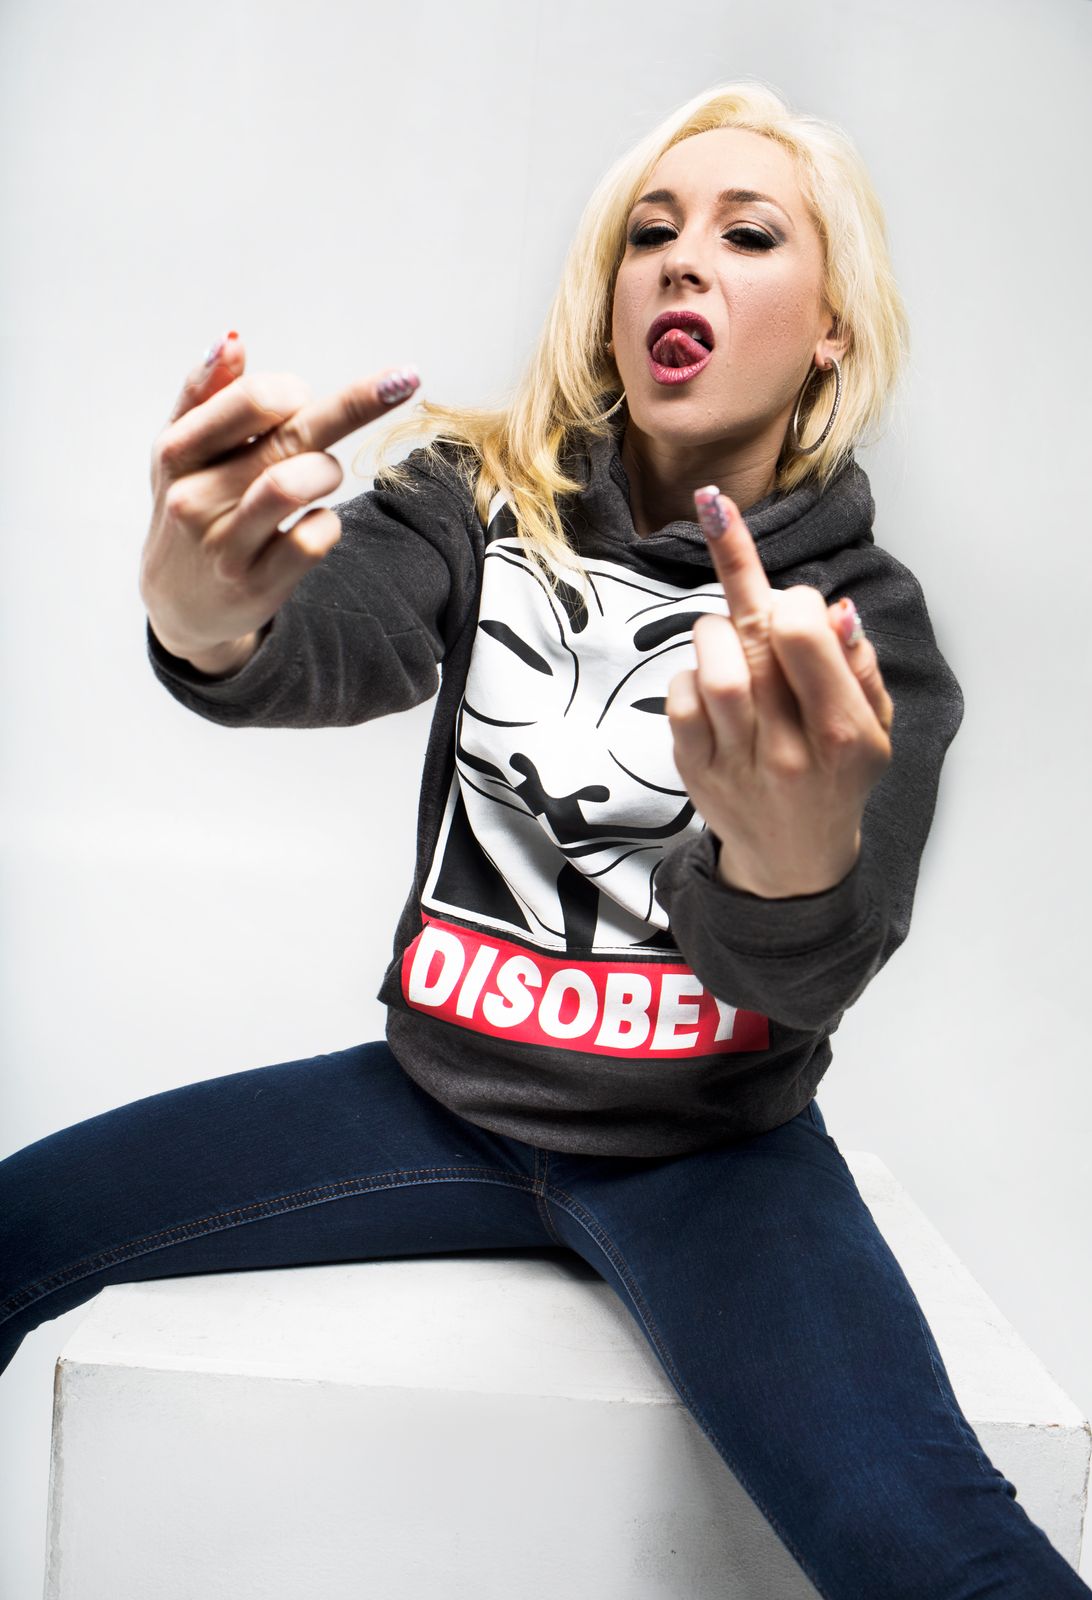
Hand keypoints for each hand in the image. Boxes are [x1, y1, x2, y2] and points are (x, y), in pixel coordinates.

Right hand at [140, 332, 420, 668]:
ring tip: (322, 476)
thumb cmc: (193, 509)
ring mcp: (224, 546)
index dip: (293, 390)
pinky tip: (315, 523)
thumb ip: (205, 394)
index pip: (249, 400)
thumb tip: (233, 341)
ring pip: (295, 486)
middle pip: (289, 436)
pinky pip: (313, 540)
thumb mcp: (182, 452)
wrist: (177, 606)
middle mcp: (194, 497)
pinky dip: (328, 523)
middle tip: (403, 381)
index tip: (308, 396)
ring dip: (327, 471)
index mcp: (177, 451)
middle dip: (357, 403)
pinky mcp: (255, 586)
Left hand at [665, 486, 894, 898]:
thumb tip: (836, 610)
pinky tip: (709, 681)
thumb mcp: (876, 726)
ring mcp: (736, 762)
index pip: (803, 635)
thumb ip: (860, 665)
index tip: (795, 599)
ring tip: (730, 635)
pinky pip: (679, 698)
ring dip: (716, 630)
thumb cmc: (838, 777)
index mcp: (841, 731)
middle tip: (722, 529)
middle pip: (755, 638)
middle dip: (741, 576)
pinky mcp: (694, 769)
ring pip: (712, 666)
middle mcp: (788, 748)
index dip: (795, 597)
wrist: (794, 860)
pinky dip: (689, 673)